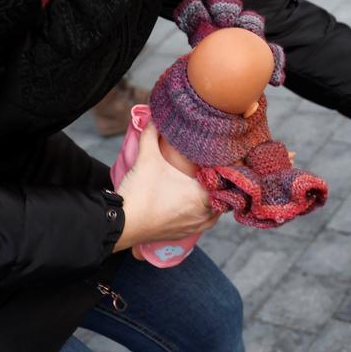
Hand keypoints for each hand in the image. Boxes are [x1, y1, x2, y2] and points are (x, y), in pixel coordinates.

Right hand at [114, 123, 219, 251]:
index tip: (224, 157)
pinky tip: (195, 200)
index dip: (229, 167)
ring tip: (206, 183)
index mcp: (203, 196)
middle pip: (224, 195)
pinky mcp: (184, 234)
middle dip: (220, 182)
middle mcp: (205, 214)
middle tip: (214, 167)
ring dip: (212, 197)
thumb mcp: (147, 159)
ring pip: (215, 210)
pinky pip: (204, 221)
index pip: (228, 181)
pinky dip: (203, 211)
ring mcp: (195, 227)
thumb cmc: (139, 194)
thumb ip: (151, 135)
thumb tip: (154, 117)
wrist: (121, 224)